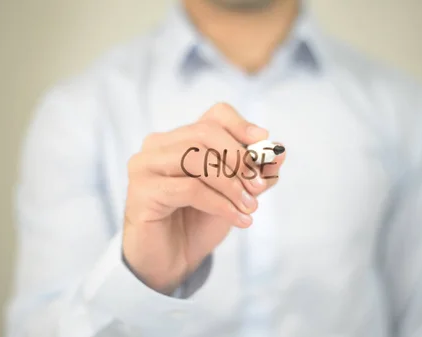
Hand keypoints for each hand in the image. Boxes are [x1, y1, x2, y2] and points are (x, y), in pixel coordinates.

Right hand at [122, 103, 285, 293]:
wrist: (171, 261)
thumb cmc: (199, 222)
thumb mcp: (235, 194)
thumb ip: (255, 173)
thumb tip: (279, 151)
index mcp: (181, 138)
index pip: (215, 115)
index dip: (242, 126)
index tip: (264, 144)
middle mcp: (158, 145)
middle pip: (205, 133)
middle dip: (239, 158)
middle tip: (258, 186)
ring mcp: (145, 165)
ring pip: (196, 158)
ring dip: (231, 184)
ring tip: (250, 207)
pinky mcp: (141, 191)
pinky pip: (189, 189)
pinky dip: (221, 204)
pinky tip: (239, 219)